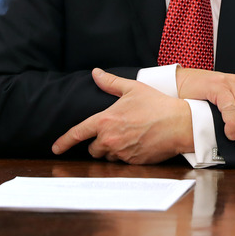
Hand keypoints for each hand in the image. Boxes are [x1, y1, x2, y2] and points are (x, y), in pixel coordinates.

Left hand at [51, 68, 193, 163]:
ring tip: (128, 137)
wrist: (179, 123)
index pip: (77, 133)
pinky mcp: (133, 162)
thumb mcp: (132, 88)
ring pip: (107, 156)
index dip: (64, 141)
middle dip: (99, 143)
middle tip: (114, 132)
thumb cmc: (156, 104)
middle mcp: (110, 139)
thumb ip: (110, 82)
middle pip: (93, 149)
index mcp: (105, 121)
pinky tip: (138, 144)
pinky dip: (126, 155)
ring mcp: (121, 153)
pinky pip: (122, 162)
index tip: (55, 148)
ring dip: (112, 150)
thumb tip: (95, 73)